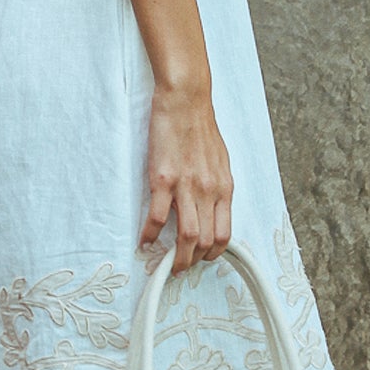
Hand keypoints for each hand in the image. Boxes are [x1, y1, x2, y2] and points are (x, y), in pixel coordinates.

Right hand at [141, 82, 232, 270]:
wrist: (186, 101)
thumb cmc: (200, 128)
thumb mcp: (220, 161)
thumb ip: (217, 186)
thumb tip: (212, 206)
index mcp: (224, 188)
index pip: (225, 233)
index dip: (214, 253)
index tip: (202, 258)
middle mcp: (209, 191)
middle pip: (206, 241)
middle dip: (193, 262)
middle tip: (181, 269)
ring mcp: (187, 187)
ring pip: (187, 236)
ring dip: (176, 258)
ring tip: (166, 265)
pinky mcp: (163, 179)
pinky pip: (158, 217)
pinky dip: (150, 235)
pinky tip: (144, 240)